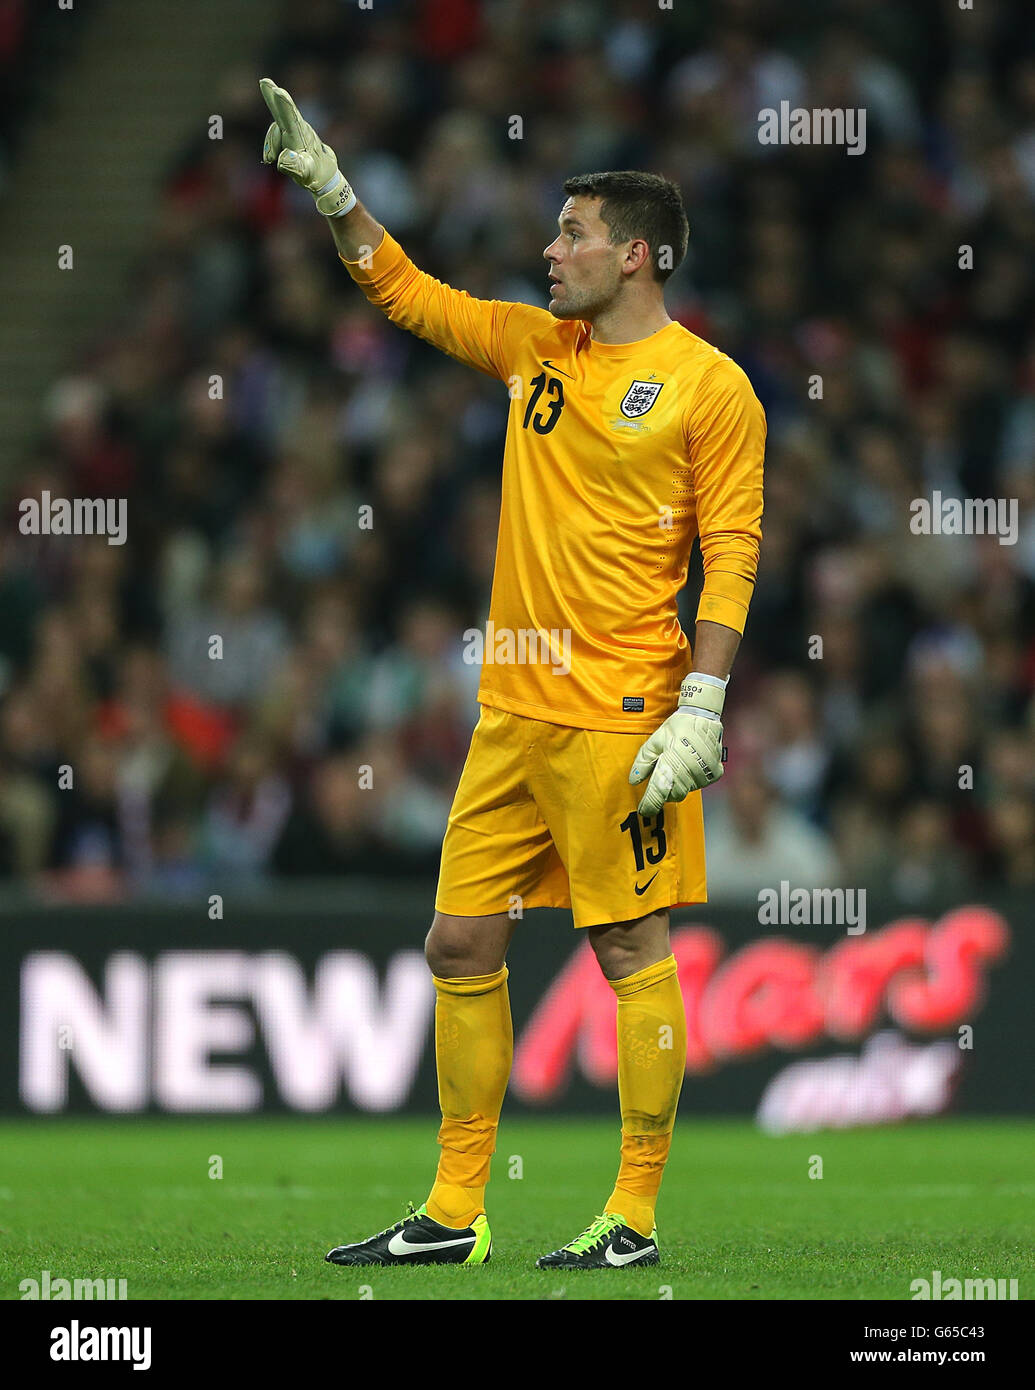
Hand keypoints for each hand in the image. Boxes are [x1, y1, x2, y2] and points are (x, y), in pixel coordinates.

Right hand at [260, 78, 355, 216]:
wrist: (323, 175)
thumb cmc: (315, 175)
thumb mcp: (307, 174)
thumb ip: (296, 166)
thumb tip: (282, 158)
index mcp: (302, 137)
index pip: (291, 119)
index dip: (284, 105)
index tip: (278, 91)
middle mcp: (298, 128)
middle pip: (283, 112)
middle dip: (273, 98)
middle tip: (265, 82)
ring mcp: (294, 129)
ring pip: (275, 130)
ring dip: (270, 144)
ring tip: (270, 159)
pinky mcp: (289, 133)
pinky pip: (274, 134)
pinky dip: (270, 146)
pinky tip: (270, 158)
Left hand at [628, 673, 725, 816]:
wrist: (703, 717)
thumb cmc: (677, 728)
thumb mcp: (654, 742)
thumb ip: (643, 762)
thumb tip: (634, 781)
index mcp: (671, 763)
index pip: (658, 793)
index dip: (650, 804)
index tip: (645, 811)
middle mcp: (689, 771)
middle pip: (673, 795)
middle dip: (664, 791)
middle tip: (662, 777)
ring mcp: (704, 773)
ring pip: (686, 790)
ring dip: (678, 784)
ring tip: (678, 764)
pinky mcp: (714, 773)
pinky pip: (699, 784)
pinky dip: (692, 779)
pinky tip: (690, 764)